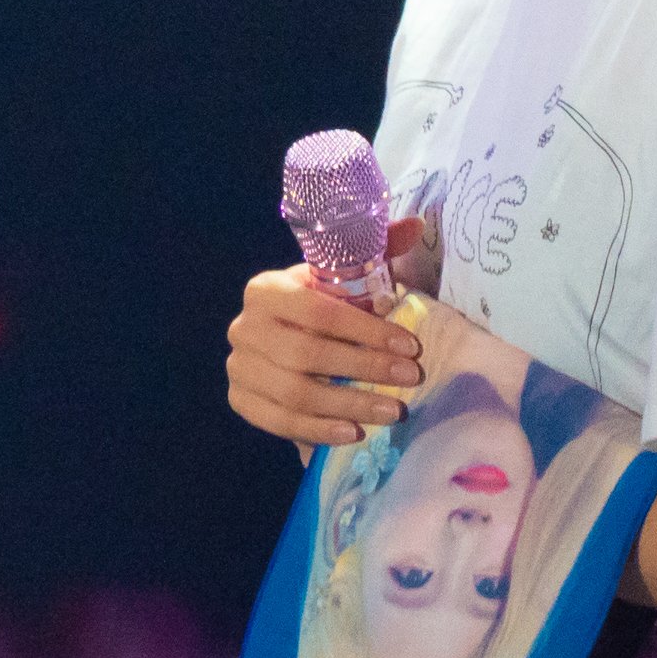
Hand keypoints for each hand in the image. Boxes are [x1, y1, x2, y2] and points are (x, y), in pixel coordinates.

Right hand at [226, 217, 425, 459]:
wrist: (280, 334)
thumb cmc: (321, 303)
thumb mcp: (344, 276)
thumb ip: (378, 250)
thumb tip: (417, 225)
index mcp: (266, 288)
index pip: (318, 311)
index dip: (366, 330)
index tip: (409, 345)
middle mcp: (244, 327)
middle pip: (307, 354)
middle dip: (365, 368)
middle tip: (408, 378)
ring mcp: (239, 367)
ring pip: (296, 393)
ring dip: (349, 404)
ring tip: (391, 411)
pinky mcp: (240, 400)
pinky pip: (279, 422)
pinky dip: (319, 429)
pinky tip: (353, 432)